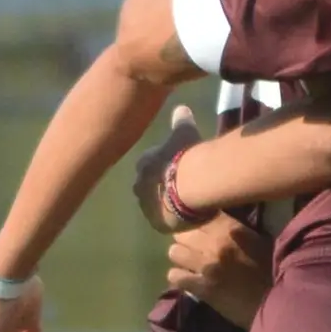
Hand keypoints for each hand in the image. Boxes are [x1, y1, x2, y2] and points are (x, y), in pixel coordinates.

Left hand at [129, 103, 207, 234]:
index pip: (147, 165)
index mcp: (143, 164)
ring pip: (155, 206)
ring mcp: (147, 207)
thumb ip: (181, 120)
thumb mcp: (185, 131)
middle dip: (159, 187)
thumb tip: (181, 107)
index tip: (174, 166)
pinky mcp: (158, 224)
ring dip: (165, 204)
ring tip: (183, 203)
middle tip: (178, 186)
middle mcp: (139, 186)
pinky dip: (173, 219)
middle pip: (147, 187)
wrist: (191, 183)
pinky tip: (186, 216)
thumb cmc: (186, 154)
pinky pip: (164, 222)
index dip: (161, 166)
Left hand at [168, 215, 271, 325]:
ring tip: (190, 264)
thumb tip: (219, 221)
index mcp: (230, 229)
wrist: (277, 303)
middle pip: (182, 232)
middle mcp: (213, 243)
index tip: (200, 227)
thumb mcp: (261, 241)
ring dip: (181, 257)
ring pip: (174, 252)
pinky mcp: (200, 287)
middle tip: (195, 247)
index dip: (196, 220)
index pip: (198, 213)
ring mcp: (204, 266)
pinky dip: (179, 277)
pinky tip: (189, 280)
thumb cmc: (274, 270)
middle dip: (187, 239)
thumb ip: (238, 229)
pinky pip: (174, 276)